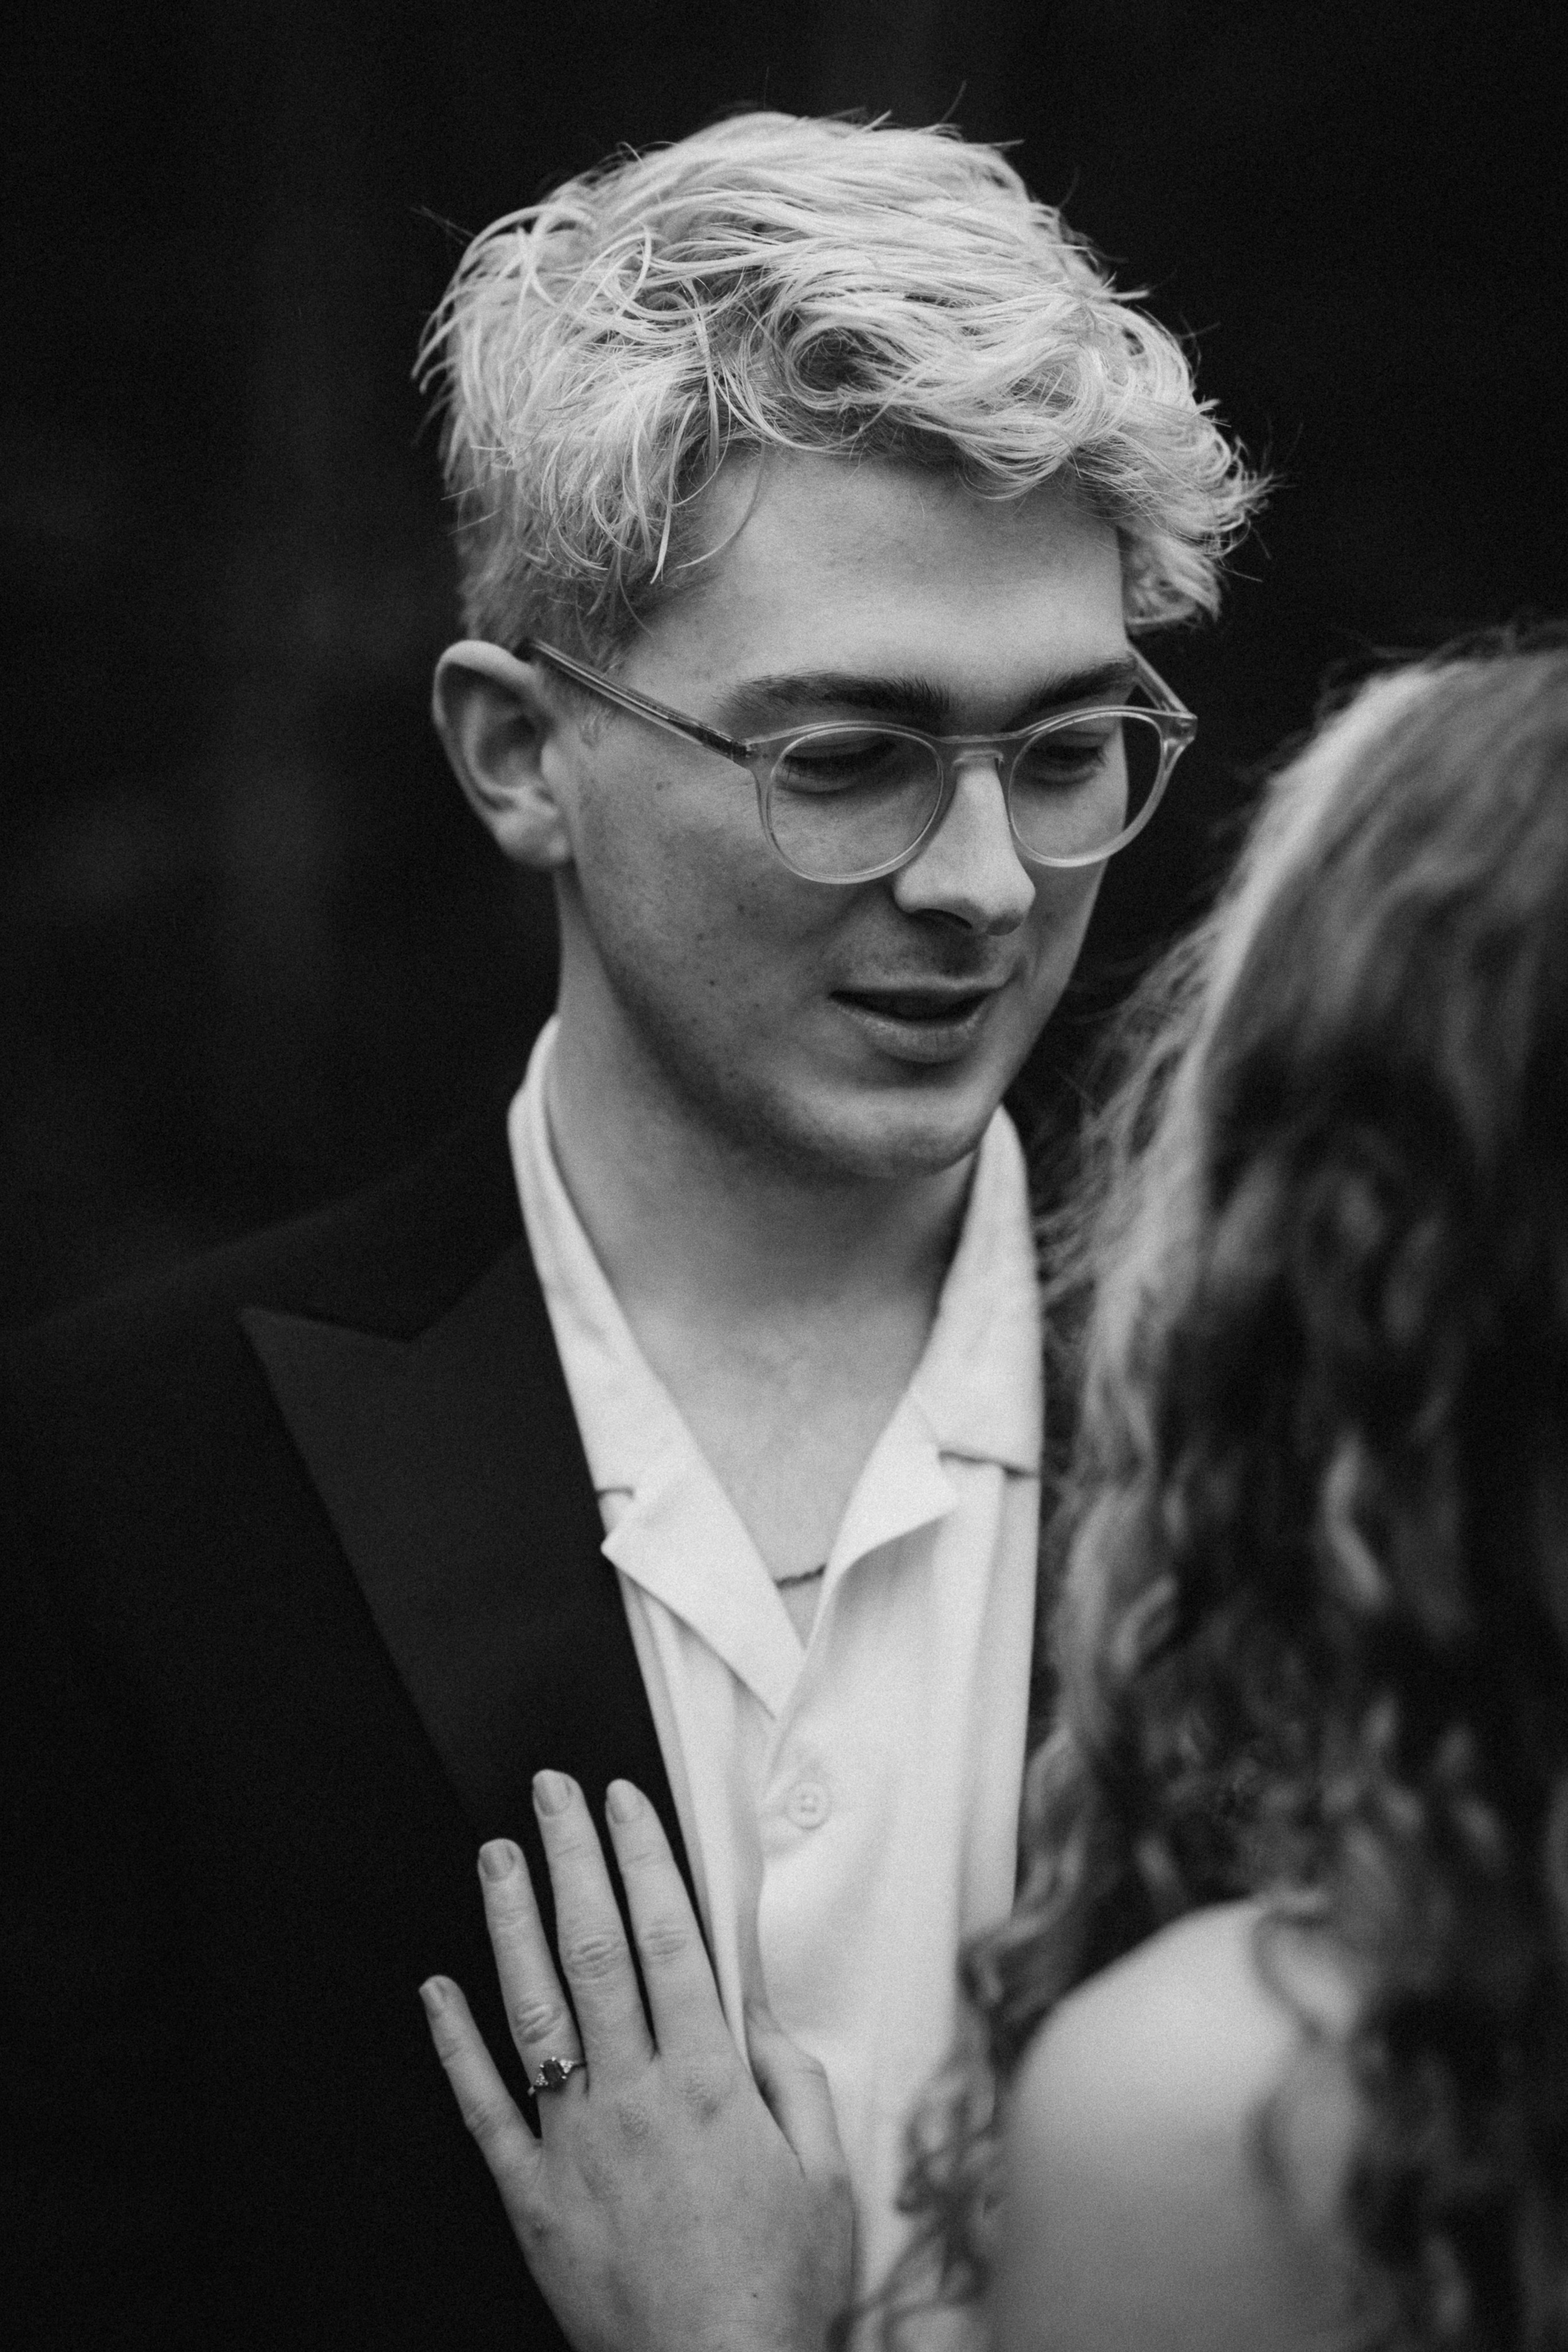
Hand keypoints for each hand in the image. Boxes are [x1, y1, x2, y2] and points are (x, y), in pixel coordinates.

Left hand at [421, 1772, 852, 2351]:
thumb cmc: (777, 2289)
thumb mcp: (824, 2175)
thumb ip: (791, 2079)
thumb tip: (754, 2006)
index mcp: (709, 2083)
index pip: (667, 1937)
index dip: (643, 1858)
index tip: (624, 1801)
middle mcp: (633, 2096)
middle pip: (594, 1948)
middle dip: (570, 1858)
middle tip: (550, 1791)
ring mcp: (574, 2142)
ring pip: (533, 2008)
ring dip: (509, 1923)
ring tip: (494, 1857)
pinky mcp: (531, 2195)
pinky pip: (484, 2107)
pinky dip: (455, 2044)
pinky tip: (436, 1990)